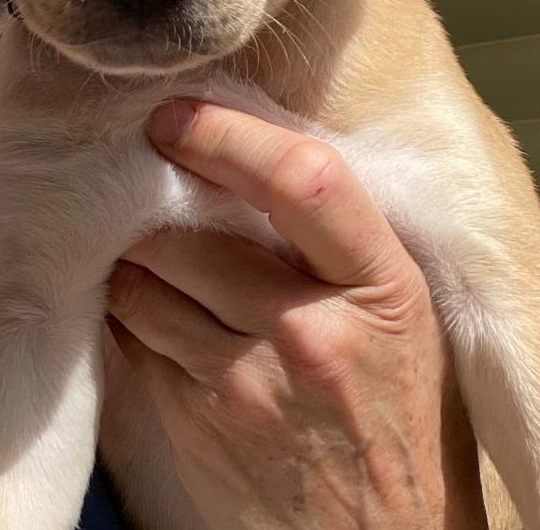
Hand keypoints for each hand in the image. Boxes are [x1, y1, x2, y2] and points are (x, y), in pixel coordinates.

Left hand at [107, 100, 486, 528]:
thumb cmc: (407, 417)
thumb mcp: (408, 316)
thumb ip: (343, 245)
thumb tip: (254, 168)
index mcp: (380, 288)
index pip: (302, 179)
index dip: (229, 134)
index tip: (178, 115)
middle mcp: (308, 331)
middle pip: (193, 231)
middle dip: (159, 200)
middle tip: (147, 179)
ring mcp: (245, 384)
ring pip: (144, 282)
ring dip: (135, 255)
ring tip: (144, 240)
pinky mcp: (196, 424)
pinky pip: (134, 337)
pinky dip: (131, 308)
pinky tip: (150, 302)